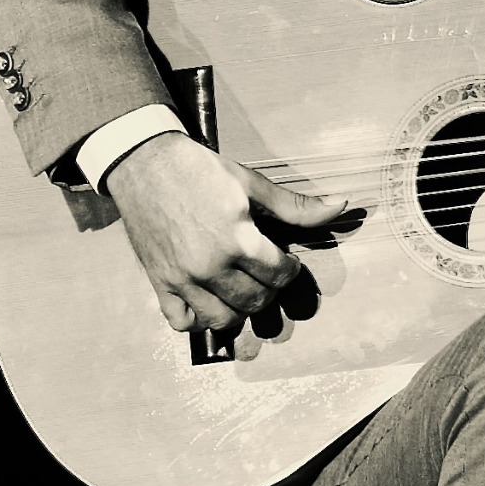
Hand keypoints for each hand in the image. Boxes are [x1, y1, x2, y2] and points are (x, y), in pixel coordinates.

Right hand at [105, 132, 346, 331]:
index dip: (290, 268)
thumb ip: (295, 206)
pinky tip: (208, 300)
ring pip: (223, 319)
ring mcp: (181, 278)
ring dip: (239, 308)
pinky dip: (198, 319)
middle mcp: (209, 266)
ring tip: (241, 288)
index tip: (285, 260)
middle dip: (269, 289)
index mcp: (237, 240)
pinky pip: (182, 323)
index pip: (280, 275)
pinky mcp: (158, 282)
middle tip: (265, 272)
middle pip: (256, 301)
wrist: (143, 162)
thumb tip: (341, 206)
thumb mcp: (250, 183)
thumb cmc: (199, 170)